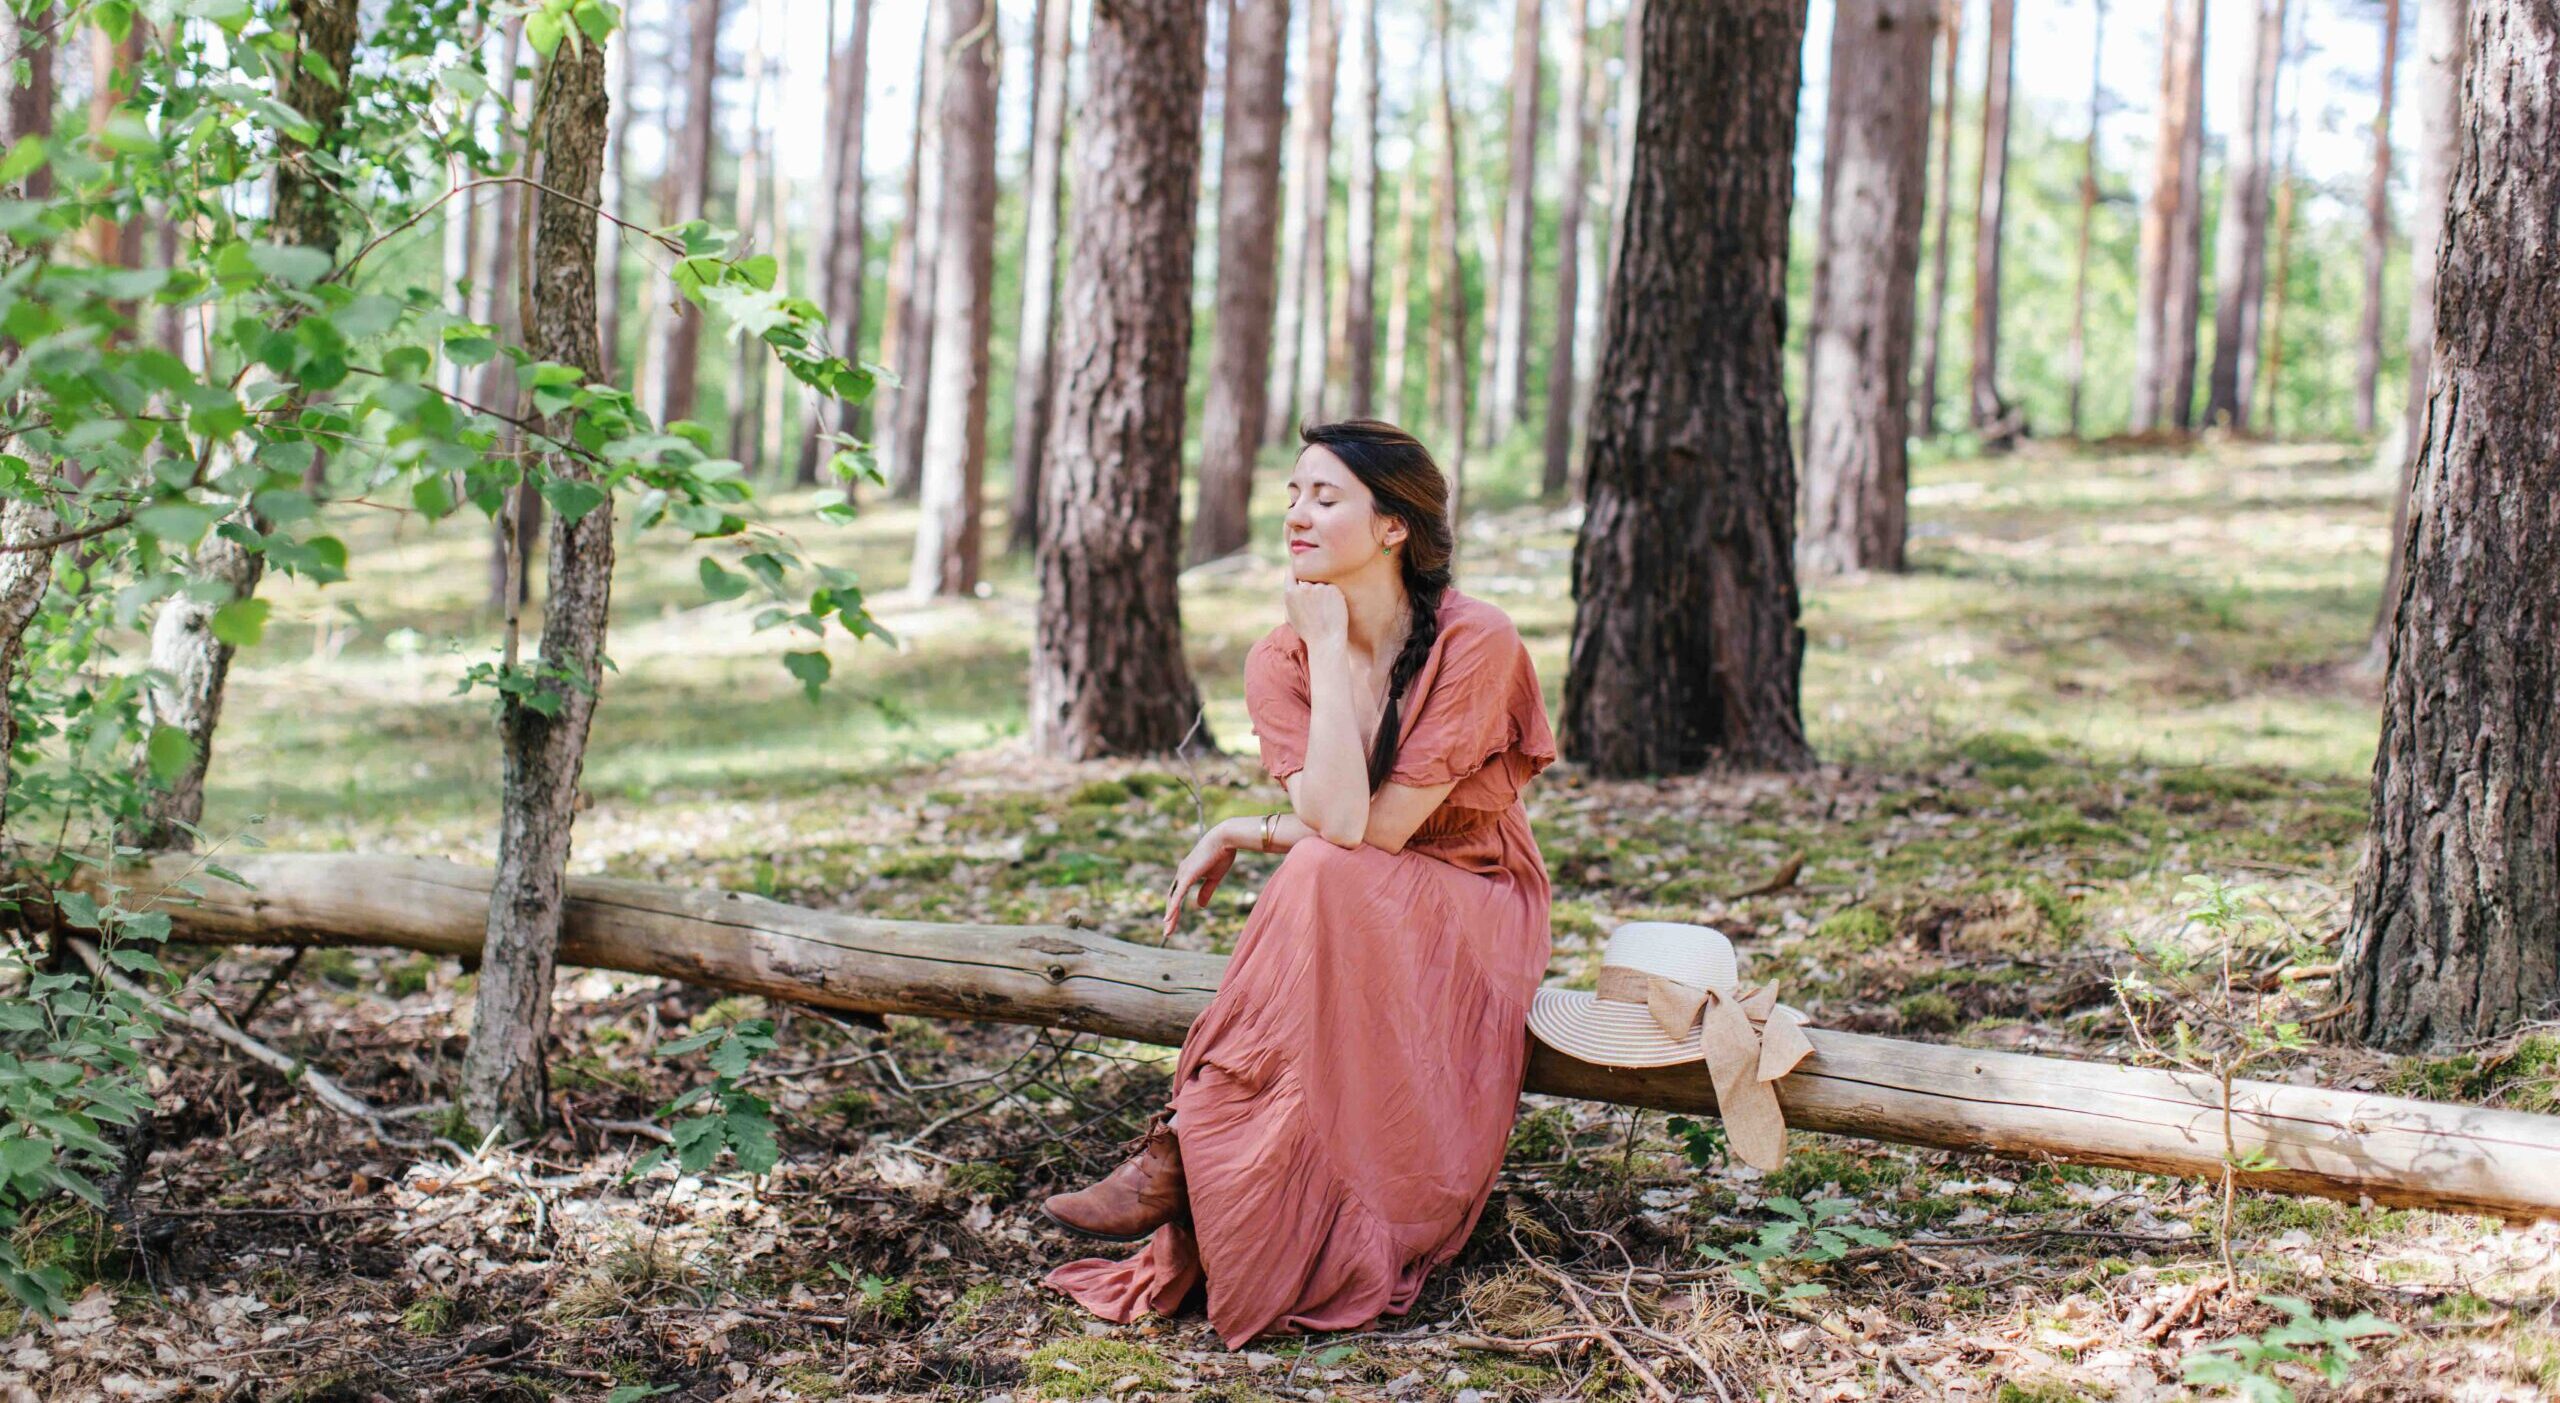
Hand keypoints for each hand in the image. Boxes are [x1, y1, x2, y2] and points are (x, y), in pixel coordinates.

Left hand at [1163, 820, 1243, 937]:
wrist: (1225, 839)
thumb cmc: (1221, 855)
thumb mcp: (1214, 878)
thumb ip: (1206, 891)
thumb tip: (1200, 906)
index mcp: (1187, 874)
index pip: (1177, 894)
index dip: (1175, 908)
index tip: (1173, 921)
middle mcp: (1181, 873)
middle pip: (1172, 898)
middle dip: (1170, 916)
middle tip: (1168, 931)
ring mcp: (1183, 874)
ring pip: (1173, 899)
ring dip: (1171, 916)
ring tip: (1168, 930)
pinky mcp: (1188, 875)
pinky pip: (1178, 894)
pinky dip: (1173, 907)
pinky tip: (1169, 918)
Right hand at [1284, 579, 1349, 653]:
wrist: (1325, 641)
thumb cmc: (1307, 632)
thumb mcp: (1290, 615)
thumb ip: (1290, 598)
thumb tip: (1293, 583)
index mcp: (1290, 593)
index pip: (1291, 572)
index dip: (1296, 572)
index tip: (1301, 575)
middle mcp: (1303, 588)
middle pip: (1308, 580)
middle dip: (1312, 588)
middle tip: (1317, 607)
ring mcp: (1318, 587)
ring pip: (1321, 584)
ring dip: (1324, 593)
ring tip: (1324, 612)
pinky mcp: (1332, 589)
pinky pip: (1332, 588)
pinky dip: (1334, 597)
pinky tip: (1332, 611)